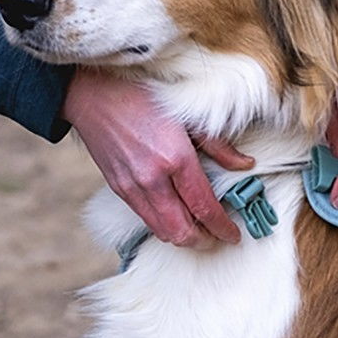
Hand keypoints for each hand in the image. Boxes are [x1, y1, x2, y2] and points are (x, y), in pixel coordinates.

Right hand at [62, 68, 252, 248]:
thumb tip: (245, 164)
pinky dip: (164, 225)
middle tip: (218, 235)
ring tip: (199, 229)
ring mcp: (133, 188)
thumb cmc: (141, 97)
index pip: (204, 208)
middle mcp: (153, 179)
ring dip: (183, 237)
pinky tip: (175, 215)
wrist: (92, 95)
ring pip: (162, 232)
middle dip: (204, 241)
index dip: (223, 228)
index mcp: (176, 159)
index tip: (234, 235)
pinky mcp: (119, 190)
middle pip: (183, 232)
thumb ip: (219, 146)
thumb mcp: (188, 116)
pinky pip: (146, 219)